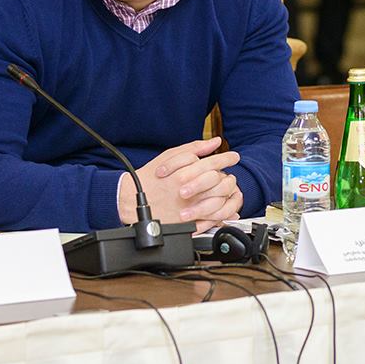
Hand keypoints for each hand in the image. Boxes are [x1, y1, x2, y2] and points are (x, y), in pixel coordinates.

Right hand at [118, 137, 242, 231]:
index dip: (227, 158)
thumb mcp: (169, 156)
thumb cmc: (150, 178)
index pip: (215, 163)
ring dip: (226, 193)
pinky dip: (221, 212)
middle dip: (228, 176)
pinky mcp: (188, 222)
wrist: (131, 202)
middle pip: (221, 181)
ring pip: (220, 200)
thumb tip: (215, 141)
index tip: (233, 157)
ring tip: (225, 189)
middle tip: (228, 174)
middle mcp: (189, 190)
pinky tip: (222, 205)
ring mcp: (190, 208)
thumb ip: (194, 148)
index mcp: (185, 173)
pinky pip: (213, 218)